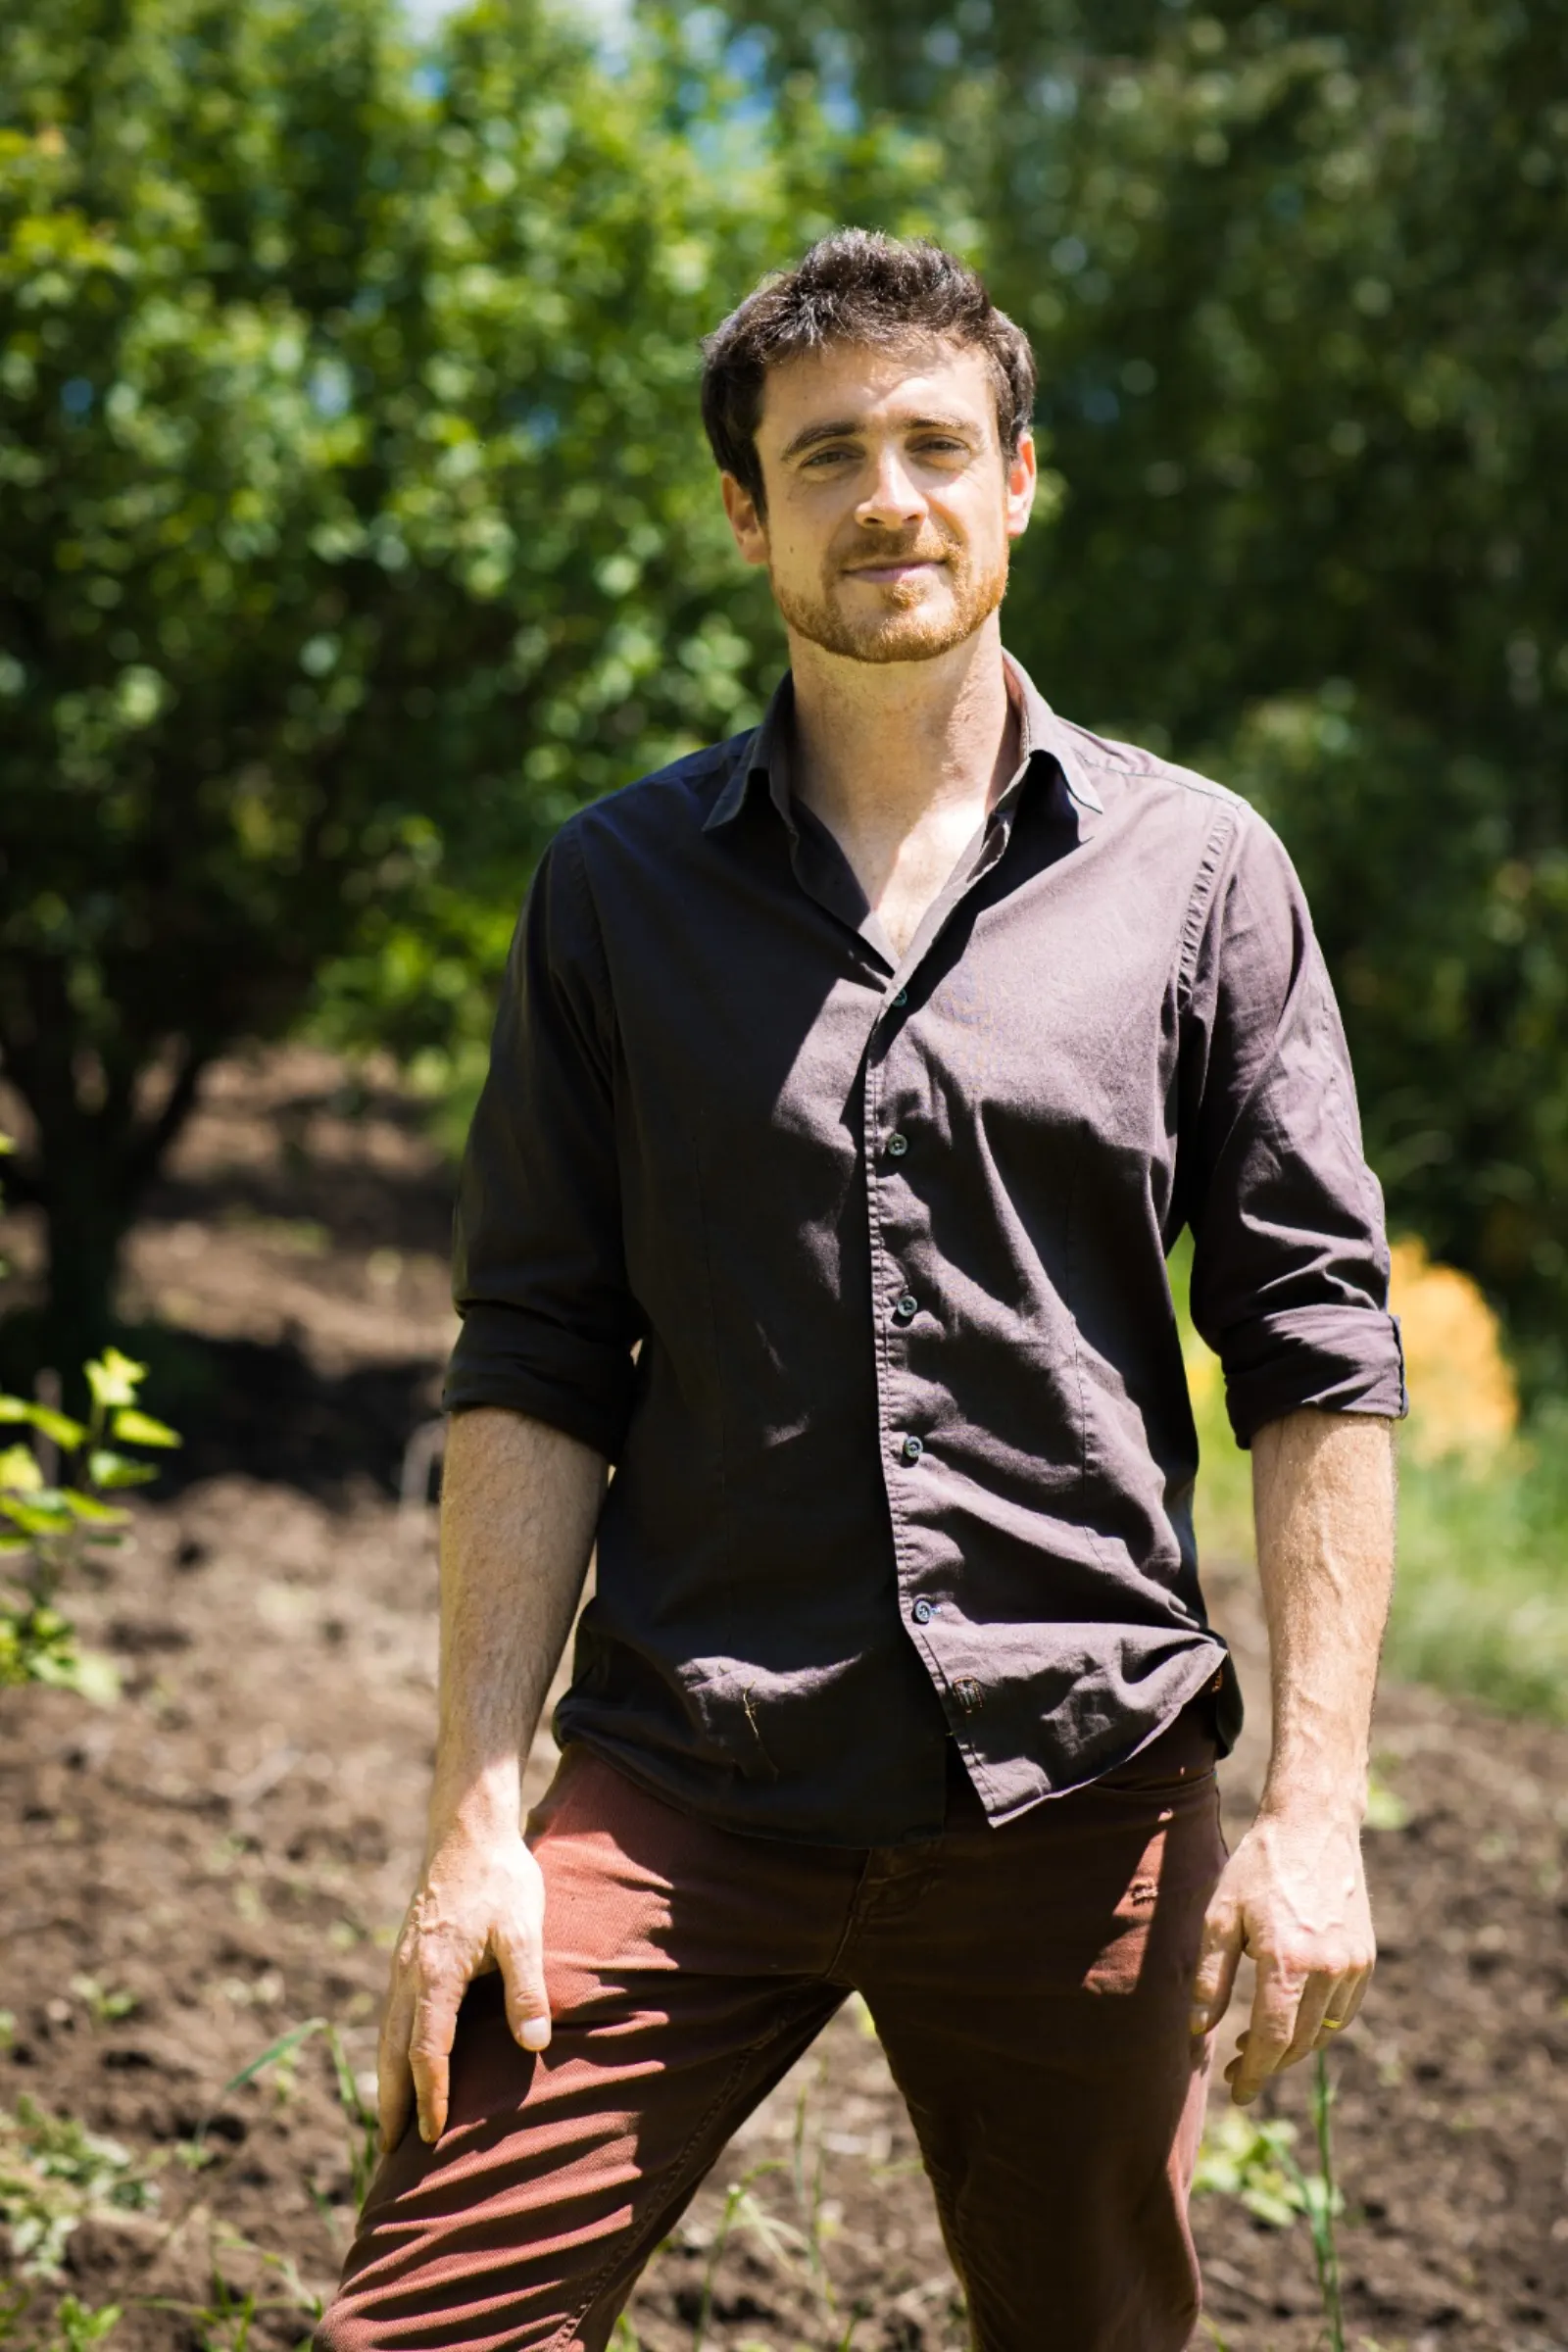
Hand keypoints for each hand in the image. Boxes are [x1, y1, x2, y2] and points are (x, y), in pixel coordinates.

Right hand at [377, 1820, 550, 2150]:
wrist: (468, 1829)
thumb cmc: (500, 1878)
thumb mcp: (523, 1931)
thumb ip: (526, 1988)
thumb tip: (534, 2045)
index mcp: (434, 1974)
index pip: (427, 2051)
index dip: (431, 2096)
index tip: (433, 2137)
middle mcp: (408, 1974)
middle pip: (393, 2051)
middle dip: (392, 2103)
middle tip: (389, 2153)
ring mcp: (403, 1963)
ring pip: (387, 2033)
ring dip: (387, 2078)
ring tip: (389, 2120)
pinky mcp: (408, 1953)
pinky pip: (392, 2012)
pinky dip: (392, 2047)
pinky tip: (402, 2058)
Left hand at [1189, 1807, 1373, 2104]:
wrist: (1312, 1825)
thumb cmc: (1258, 1867)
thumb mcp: (1220, 1916)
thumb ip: (1210, 1978)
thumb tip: (1199, 2031)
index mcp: (1287, 1962)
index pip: (1271, 2040)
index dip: (1254, 2073)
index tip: (1238, 2093)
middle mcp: (1327, 1970)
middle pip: (1298, 2043)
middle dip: (1268, 2064)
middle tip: (1237, 2068)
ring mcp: (1352, 1966)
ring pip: (1323, 2032)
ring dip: (1291, 2045)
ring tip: (1257, 2040)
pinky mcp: (1365, 1958)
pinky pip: (1343, 2011)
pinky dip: (1318, 2024)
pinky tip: (1291, 2014)